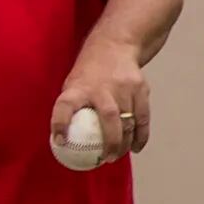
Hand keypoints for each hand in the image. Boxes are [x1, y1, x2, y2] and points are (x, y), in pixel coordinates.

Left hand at [53, 40, 151, 155]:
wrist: (115, 45)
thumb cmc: (89, 73)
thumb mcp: (73, 84)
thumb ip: (70, 108)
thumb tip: (63, 141)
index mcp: (78, 87)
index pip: (65, 105)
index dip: (60, 123)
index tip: (60, 141)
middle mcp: (102, 86)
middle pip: (109, 117)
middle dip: (111, 142)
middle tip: (107, 159)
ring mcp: (124, 87)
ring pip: (129, 120)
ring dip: (126, 142)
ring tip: (118, 155)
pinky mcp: (141, 88)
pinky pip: (143, 117)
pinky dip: (141, 135)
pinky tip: (136, 148)